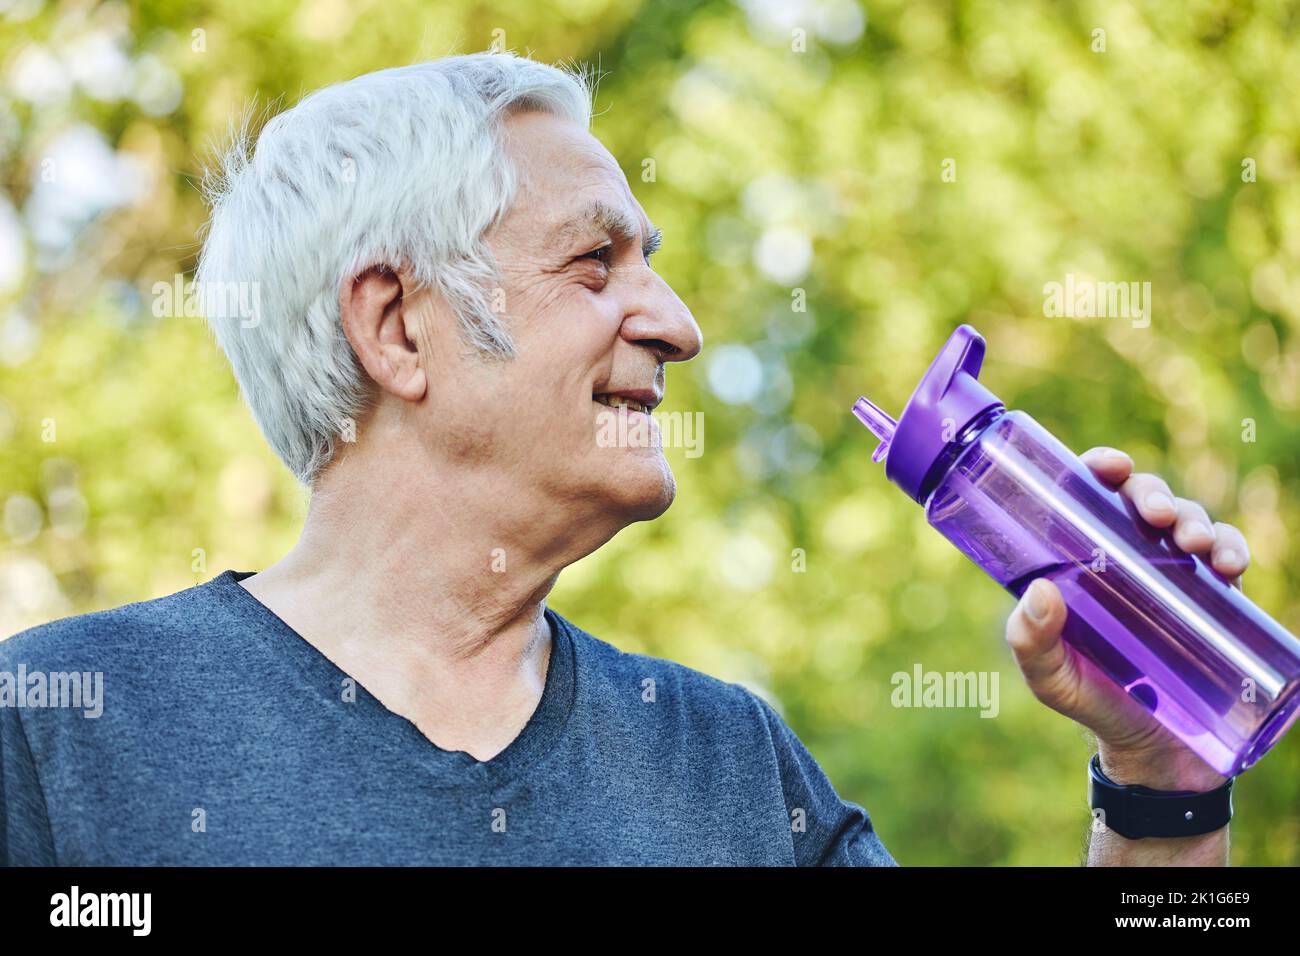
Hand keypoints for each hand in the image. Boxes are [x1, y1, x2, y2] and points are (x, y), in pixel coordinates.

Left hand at [1004, 447, 1248, 792]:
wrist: (1157, 757)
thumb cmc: (1093, 706)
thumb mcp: (1051, 679)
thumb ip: (1031, 643)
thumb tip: (1040, 590)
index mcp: (1082, 562)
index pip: (1088, 499)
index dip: (1100, 469)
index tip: (1108, 467)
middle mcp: (1128, 560)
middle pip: (1142, 501)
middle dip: (1153, 493)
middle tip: (1156, 516)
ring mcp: (1174, 578)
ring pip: (1190, 523)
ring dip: (1197, 518)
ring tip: (1192, 544)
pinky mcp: (1213, 603)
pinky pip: (1229, 559)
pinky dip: (1234, 549)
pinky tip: (1229, 564)